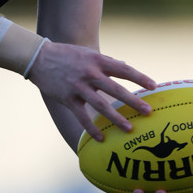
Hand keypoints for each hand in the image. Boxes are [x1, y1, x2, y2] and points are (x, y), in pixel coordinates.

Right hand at [27, 41, 154, 140]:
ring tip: (129, 129)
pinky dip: (91, 128)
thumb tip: (125, 66)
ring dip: (116, 118)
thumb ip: (106, 61)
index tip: (153, 86)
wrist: (39, 57)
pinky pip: (82, 116)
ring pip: (101, 105)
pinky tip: (101, 138)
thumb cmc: (66, 55)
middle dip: (134, 101)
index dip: (139, 78)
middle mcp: (90, 73)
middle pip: (116, 89)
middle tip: (149, 112)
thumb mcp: (87, 53)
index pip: (124, 69)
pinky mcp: (68, 98)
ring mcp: (78, 86)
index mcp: (97, 60)